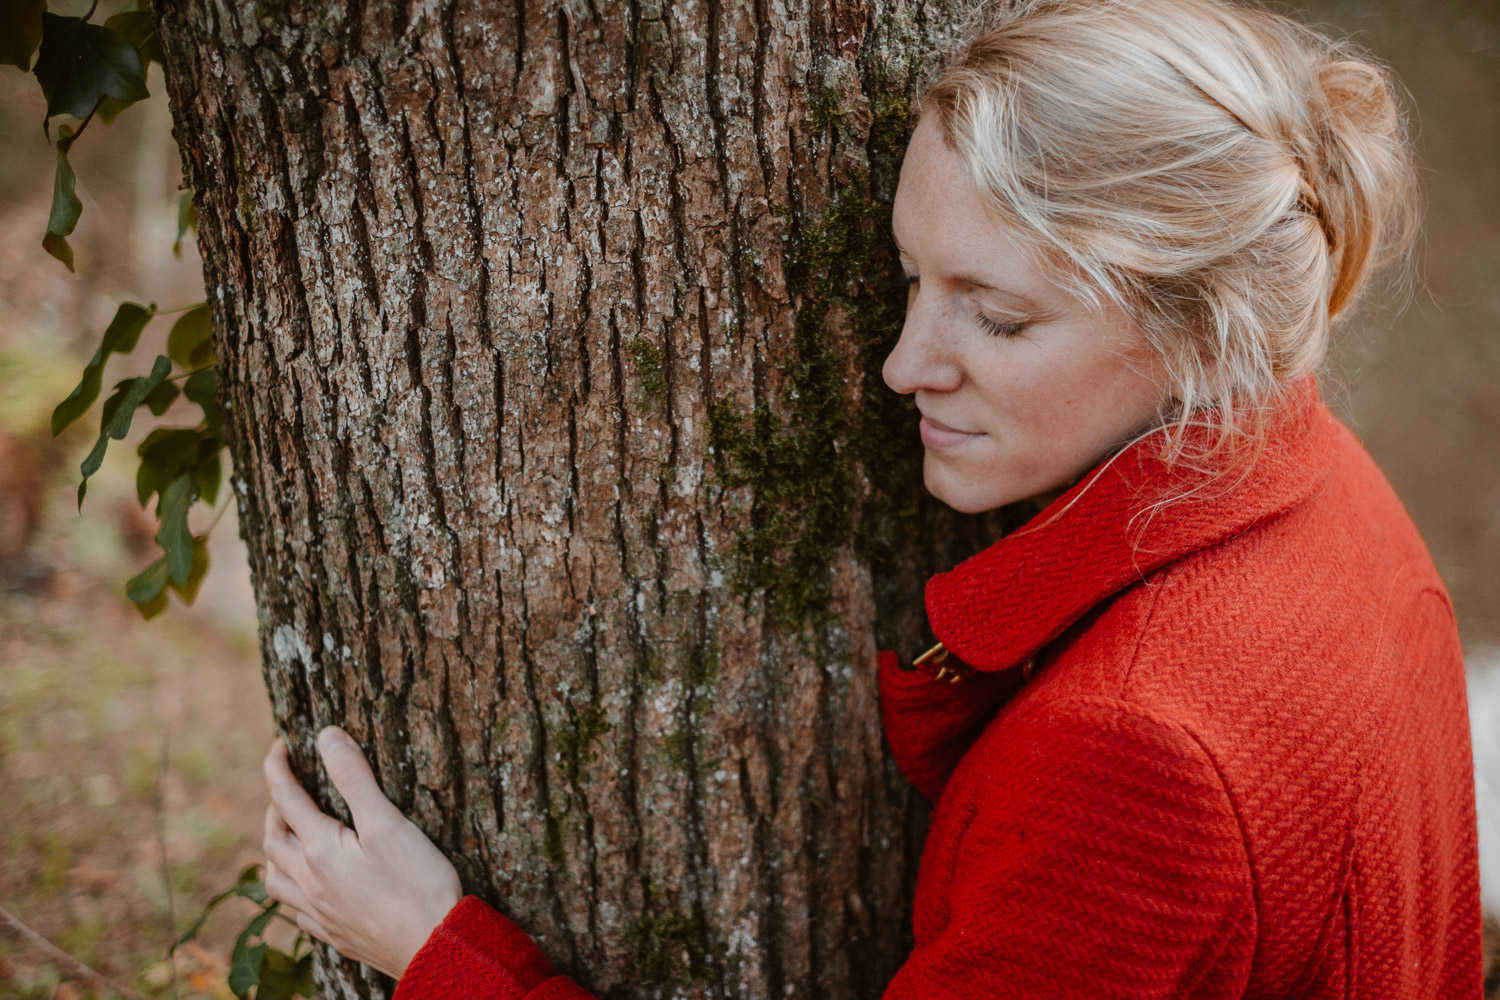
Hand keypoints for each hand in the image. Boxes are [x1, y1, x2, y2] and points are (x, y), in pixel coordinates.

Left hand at [261, 726, 462, 978]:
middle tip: (286, 785)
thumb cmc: (416, 884)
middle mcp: (310, 883)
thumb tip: (326, 737)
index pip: (286, 799)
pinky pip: (297, 912)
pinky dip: (292, 891)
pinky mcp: (336, 934)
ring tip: (285, 837)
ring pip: (276, 880)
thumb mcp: (387, 823)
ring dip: (273, 852)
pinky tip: (307, 890)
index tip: (279, 744)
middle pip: (273, 839)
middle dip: (274, 806)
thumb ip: (354, 778)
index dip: (277, 768)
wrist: (433, 947)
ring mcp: (320, 912)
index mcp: (320, 850)